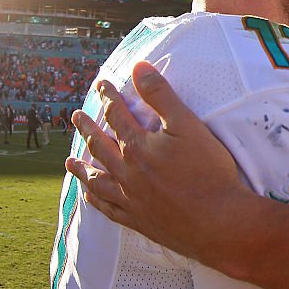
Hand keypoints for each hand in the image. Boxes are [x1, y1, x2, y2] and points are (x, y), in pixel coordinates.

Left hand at [65, 61, 251, 256]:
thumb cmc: (208, 172)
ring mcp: (131, 198)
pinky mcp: (139, 220)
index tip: (100, 85)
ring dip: (82, 168)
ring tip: (69, 161)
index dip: (108, 97)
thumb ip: (161, 95)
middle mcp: (127, 172)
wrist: (218, 221)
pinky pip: (108, 209)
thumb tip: (138, 67)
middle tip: (76, 117)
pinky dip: (95, 201)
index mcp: (138, 147)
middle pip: (100, 146)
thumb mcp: (188, 125)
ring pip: (98, 180)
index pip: (116, 115)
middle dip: (87, 128)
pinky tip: (90, 196)